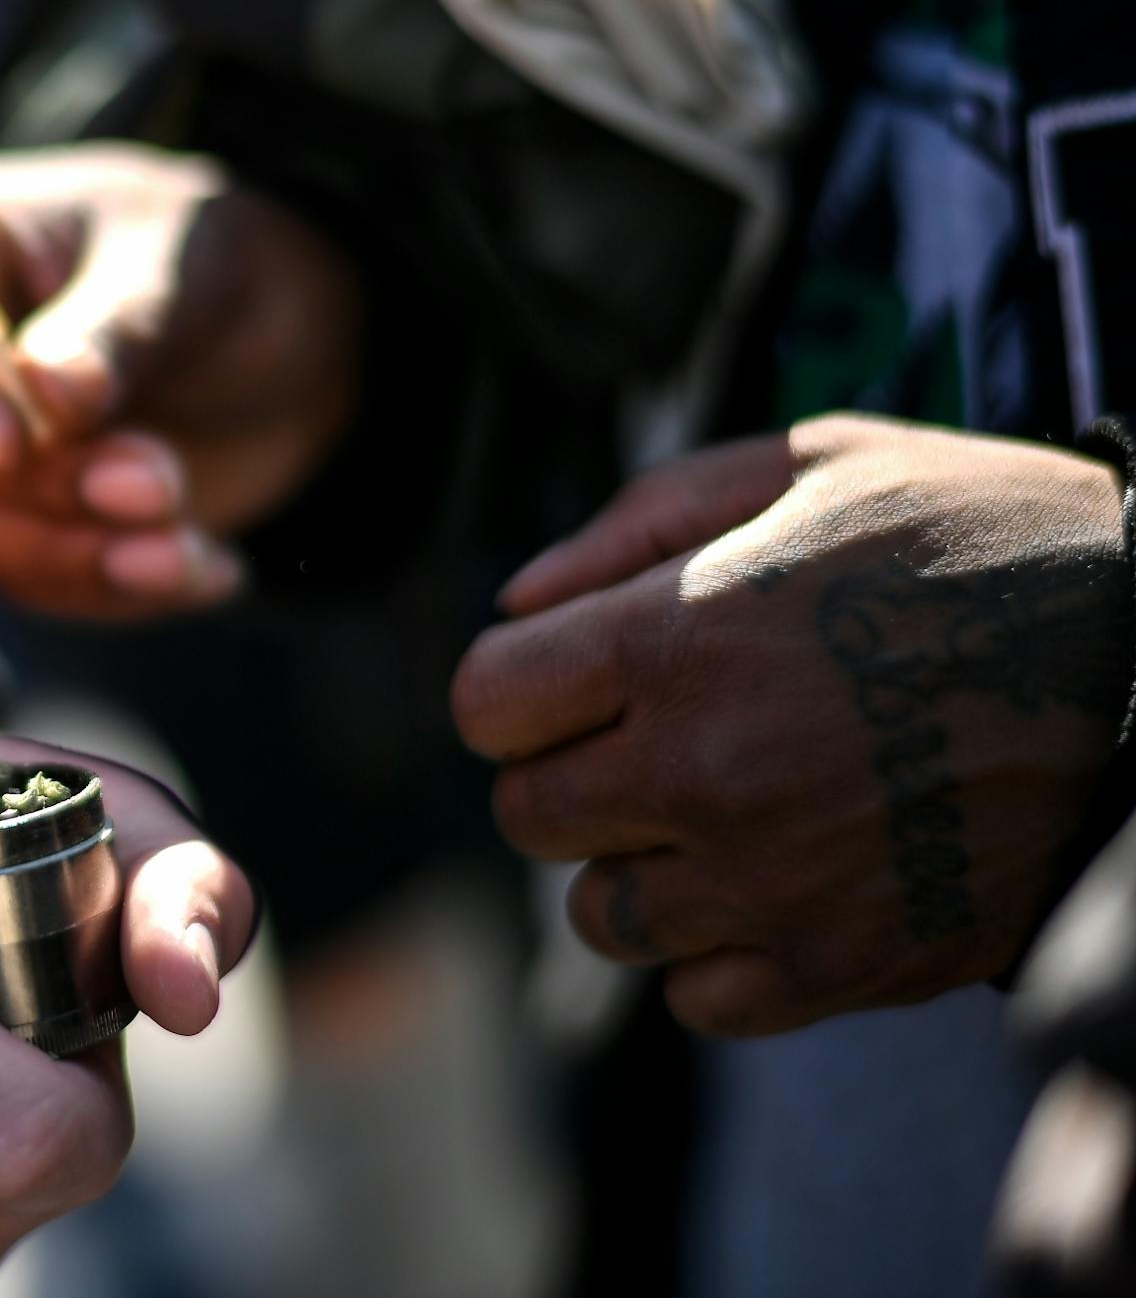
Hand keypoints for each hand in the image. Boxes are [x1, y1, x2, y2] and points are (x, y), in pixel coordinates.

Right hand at [0, 142, 363, 617]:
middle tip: (158, 482)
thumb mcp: (181, 267)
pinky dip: (123, 588)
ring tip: (184, 547)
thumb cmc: (212, 258)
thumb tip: (47, 391)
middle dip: (43, 486)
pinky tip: (210, 568)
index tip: (6, 442)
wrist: (280, 333)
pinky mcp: (18, 527)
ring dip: (77, 554)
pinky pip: (37, 582)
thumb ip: (114, 328)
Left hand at [452, 413, 1132, 1034]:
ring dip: (641, 866)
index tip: (578, 678)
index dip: (524, 687)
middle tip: (656, 738)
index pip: (486, 704)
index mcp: (676, 638)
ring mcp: (769, 882)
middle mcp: (702, 772)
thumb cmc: (978, 537)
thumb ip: (640, 521)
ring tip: (727, 811)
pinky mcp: (842, 966)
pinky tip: (783, 881)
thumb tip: (516, 603)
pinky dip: (721, 952)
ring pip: (602, 916)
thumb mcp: (812, 464)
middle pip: (527, 816)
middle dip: (572, 773)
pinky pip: (698, 998)